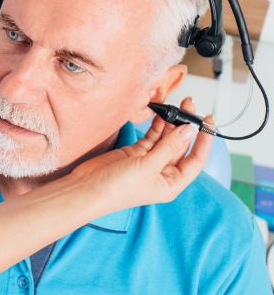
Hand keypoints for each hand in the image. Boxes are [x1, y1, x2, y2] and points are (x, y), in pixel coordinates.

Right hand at [72, 97, 212, 210]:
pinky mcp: (134, 153)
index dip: (204, 141)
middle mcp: (162, 173)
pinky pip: (151, 137)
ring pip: (166, 139)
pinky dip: (156, 126)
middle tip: (189, 106)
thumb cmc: (117, 189)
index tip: (208, 122)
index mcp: (171, 183)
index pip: (196, 160)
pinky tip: (161, 115)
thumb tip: (189, 130)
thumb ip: (169, 147)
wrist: (87, 188)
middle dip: (186, 127)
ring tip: (175, 107)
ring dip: (171, 124)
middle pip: (181, 146)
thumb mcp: (147, 167)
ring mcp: (148, 162)